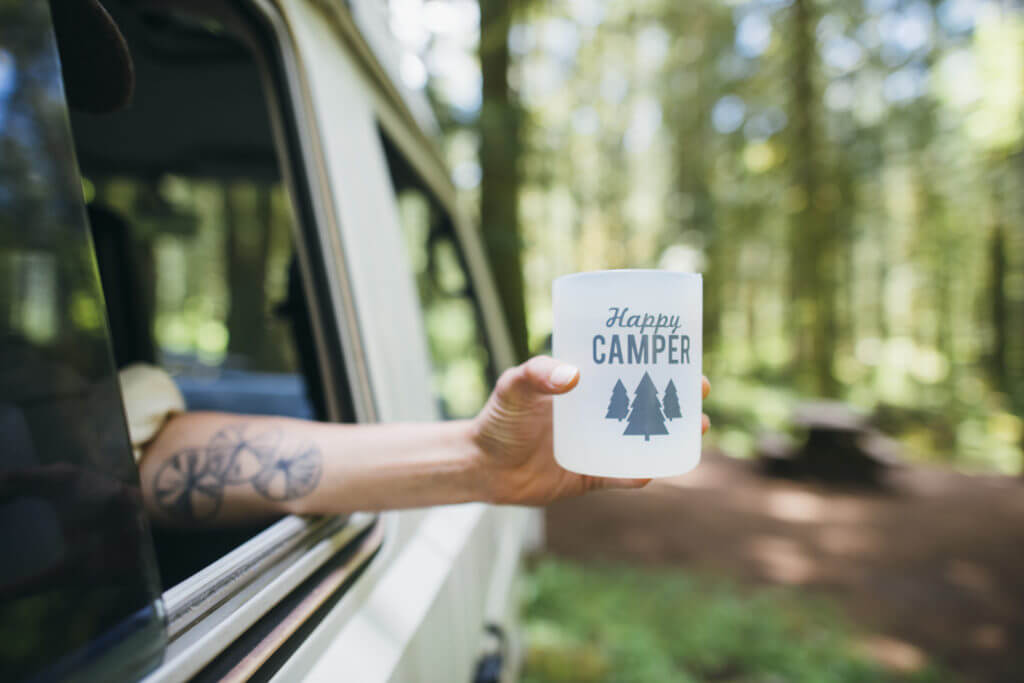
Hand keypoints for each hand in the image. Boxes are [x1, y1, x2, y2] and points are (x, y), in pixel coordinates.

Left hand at [470, 356, 710, 505]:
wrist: (481, 467)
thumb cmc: (497, 419)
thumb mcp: (513, 388)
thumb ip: (536, 375)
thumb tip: (573, 375)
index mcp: (583, 386)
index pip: (626, 369)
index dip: (655, 362)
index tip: (682, 353)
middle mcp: (595, 414)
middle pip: (645, 402)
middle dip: (676, 396)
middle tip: (700, 390)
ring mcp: (596, 446)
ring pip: (643, 438)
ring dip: (671, 434)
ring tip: (697, 428)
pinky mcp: (589, 477)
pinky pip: (621, 476)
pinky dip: (639, 474)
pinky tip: (656, 469)